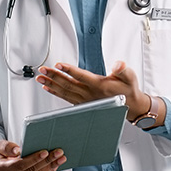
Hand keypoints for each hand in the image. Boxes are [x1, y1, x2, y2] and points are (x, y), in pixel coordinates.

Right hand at [0, 140, 65, 170]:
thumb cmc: (0, 158)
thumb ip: (7, 147)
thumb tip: (17, 150)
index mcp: (1, 169)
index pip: (20, 165)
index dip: (34, 159)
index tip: (46, 152)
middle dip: (47, 161)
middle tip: (59, 152)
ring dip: (51, 168)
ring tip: (60, 159)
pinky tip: (54, 167)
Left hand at [37, 61, 151, 122]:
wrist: (130, 105)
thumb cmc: (128, 89)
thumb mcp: (129, 77)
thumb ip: (123, 70)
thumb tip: (118, 65)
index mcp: (99, 86)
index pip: (81, 76)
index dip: (69, 70)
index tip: (58, 65)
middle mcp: (89, 94)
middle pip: (68, 84)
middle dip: (54, 76)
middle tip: (43, 69)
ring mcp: (85, 100)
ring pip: (64, 91)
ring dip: (51, 84)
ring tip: (41, 77)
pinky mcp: (82, 103)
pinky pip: (66, 98)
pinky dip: (56, 93)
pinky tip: (48, 87)